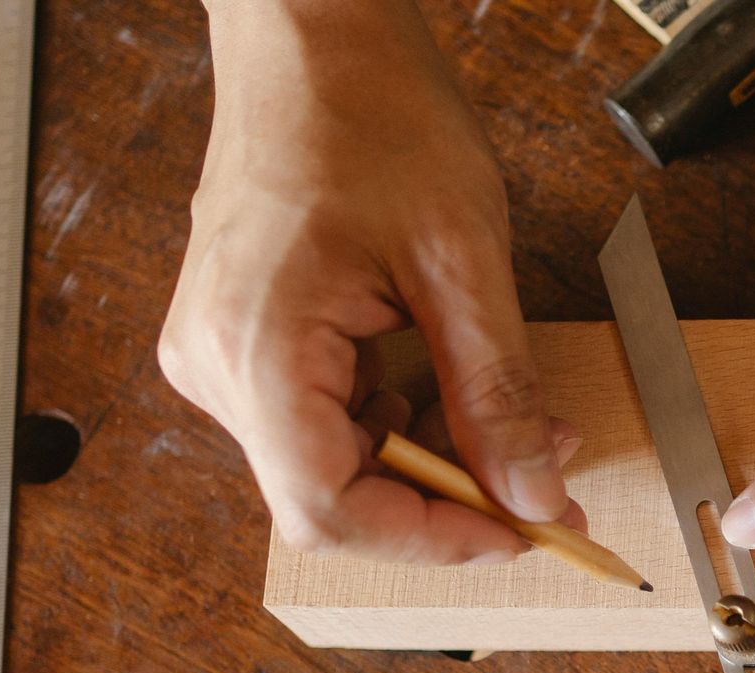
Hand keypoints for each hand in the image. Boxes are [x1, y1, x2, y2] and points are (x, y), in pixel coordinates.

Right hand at [159, 0, 579, 563]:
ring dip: (429, 463)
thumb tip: (531, 491)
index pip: (330, 511)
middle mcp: (216, 365)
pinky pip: (321, 421)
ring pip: (331, 466)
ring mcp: (221, 354)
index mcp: (254, 348)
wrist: (312, 35)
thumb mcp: (462, 259)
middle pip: (330, 498)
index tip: (517, 531)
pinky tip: (449, 394)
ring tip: (512, 427)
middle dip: (445, 501)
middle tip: (538, 483)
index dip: (432, 540)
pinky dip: (397, 424)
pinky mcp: (243, 341)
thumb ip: (497, 390)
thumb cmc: (371, 111)